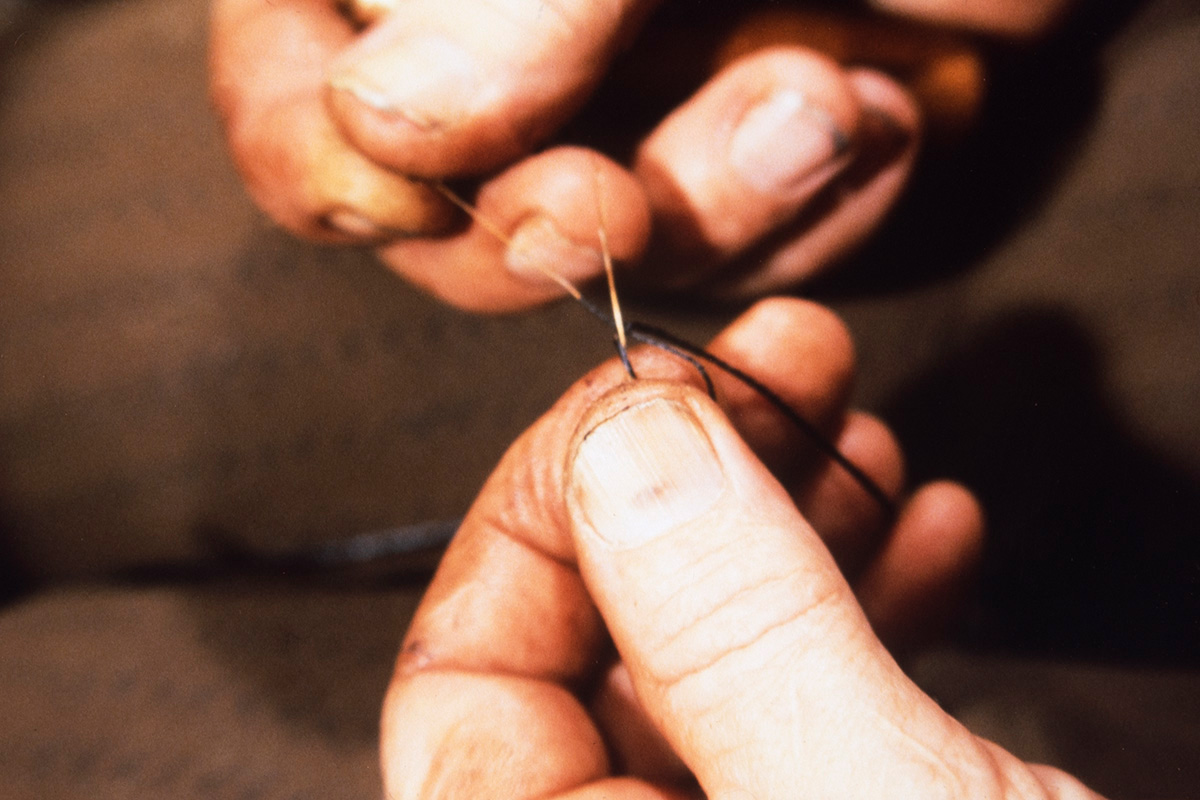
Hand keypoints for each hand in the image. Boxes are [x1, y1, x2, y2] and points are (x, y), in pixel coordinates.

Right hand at [210, 0, 1073, 310]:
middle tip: (629, 195)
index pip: (284, 66)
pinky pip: (726, 250)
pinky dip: (802, 212)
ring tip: (821, 98)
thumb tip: (374, 129)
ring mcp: (634, 86)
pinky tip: (871, 113)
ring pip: (599, 239)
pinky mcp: (744, 140)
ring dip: (715, 205)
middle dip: (552, 213)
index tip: (408, 198)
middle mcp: (510, 23)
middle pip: (437, 196)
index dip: (318, 156)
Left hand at [378, 298, 1102, 798]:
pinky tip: (929, 530)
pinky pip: (822, 702)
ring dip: (794, 520)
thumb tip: (627, 442)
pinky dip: (874, 606)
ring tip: (857, 431)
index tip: (641, 397)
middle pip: (605, 640)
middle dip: (695, 481)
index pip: (461, 679)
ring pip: (721, 653)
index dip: (541, 510)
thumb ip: (726, 632)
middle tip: (774, 368)